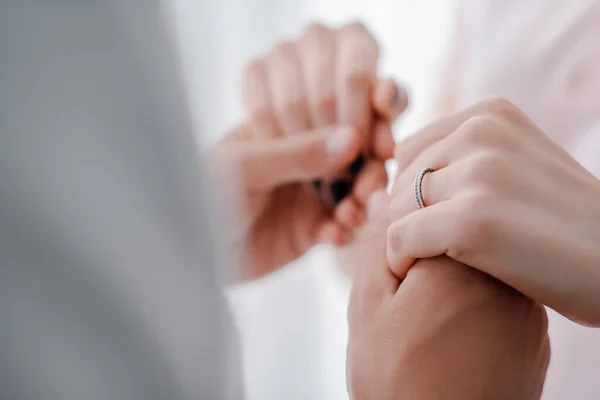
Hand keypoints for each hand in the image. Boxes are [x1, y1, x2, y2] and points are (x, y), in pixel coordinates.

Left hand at [211, 22, 406, 280]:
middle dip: (370, 169)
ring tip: (353, 216)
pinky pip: (343, 226)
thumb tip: (353, 136)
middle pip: (355, 154)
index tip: (381, 139)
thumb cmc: (202, 197)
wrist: (189, 256)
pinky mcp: (313, 229)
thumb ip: (297, 153)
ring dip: (363, 201)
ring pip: (356, 190)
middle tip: (372, 188)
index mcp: (285, 129)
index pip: (335, 114)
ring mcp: (310, 193)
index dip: (365, 123)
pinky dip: (346, 230)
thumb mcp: (246, 168)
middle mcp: (303, 157)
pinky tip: (337, 236)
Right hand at [347, 191, 549, 399]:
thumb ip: (378, 243)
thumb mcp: (367, 306)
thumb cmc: (398, 380)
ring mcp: (525, 309)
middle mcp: (502, 278)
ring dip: (454, 281)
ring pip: (479, 268)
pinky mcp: (535, 336)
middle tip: (410, 304)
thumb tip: (388, 198)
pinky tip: (457, 341)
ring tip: (432, 327)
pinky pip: (500, 301)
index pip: (429, 214)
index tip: (395, 274)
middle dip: (428, 257)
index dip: (402, 239)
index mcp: (457, 261)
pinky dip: (478, 309)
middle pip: (458, 238)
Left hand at [385, 98, 599, 325]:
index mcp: (489, 115)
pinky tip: (422, 274)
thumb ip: (467, 157)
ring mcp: (479, 173)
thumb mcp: (518, 166)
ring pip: (395, 211)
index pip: (409, 153)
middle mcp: (481, 133)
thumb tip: (397, 170)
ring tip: (438, 261)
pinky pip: (400, 239)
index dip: (414, 194)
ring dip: (409, 241)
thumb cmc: (565, 224)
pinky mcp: (473, 219)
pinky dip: (401, 261)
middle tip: (438, 248)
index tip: (438, 221)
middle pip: (399, 182)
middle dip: (410, 218)